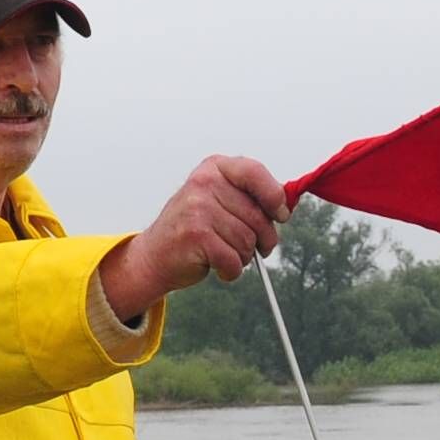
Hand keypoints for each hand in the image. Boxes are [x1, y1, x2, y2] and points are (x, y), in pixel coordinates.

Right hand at [97, 156, 287, 322]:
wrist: (154, 255)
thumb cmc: (195, 229)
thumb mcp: (219, 200)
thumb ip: (250, 197)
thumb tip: (286, 207)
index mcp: (214, 168)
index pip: (255, 172)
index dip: (274, 197)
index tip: (280, 215)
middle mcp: (204, 182)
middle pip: (258, 216)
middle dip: (263, 239)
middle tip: (253, 247)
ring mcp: (198, 207)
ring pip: (248, 241)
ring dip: (243, 257)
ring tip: (224, 253)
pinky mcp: (196, 234)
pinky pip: (234, 260)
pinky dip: (232, 270)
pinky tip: (218, 267)